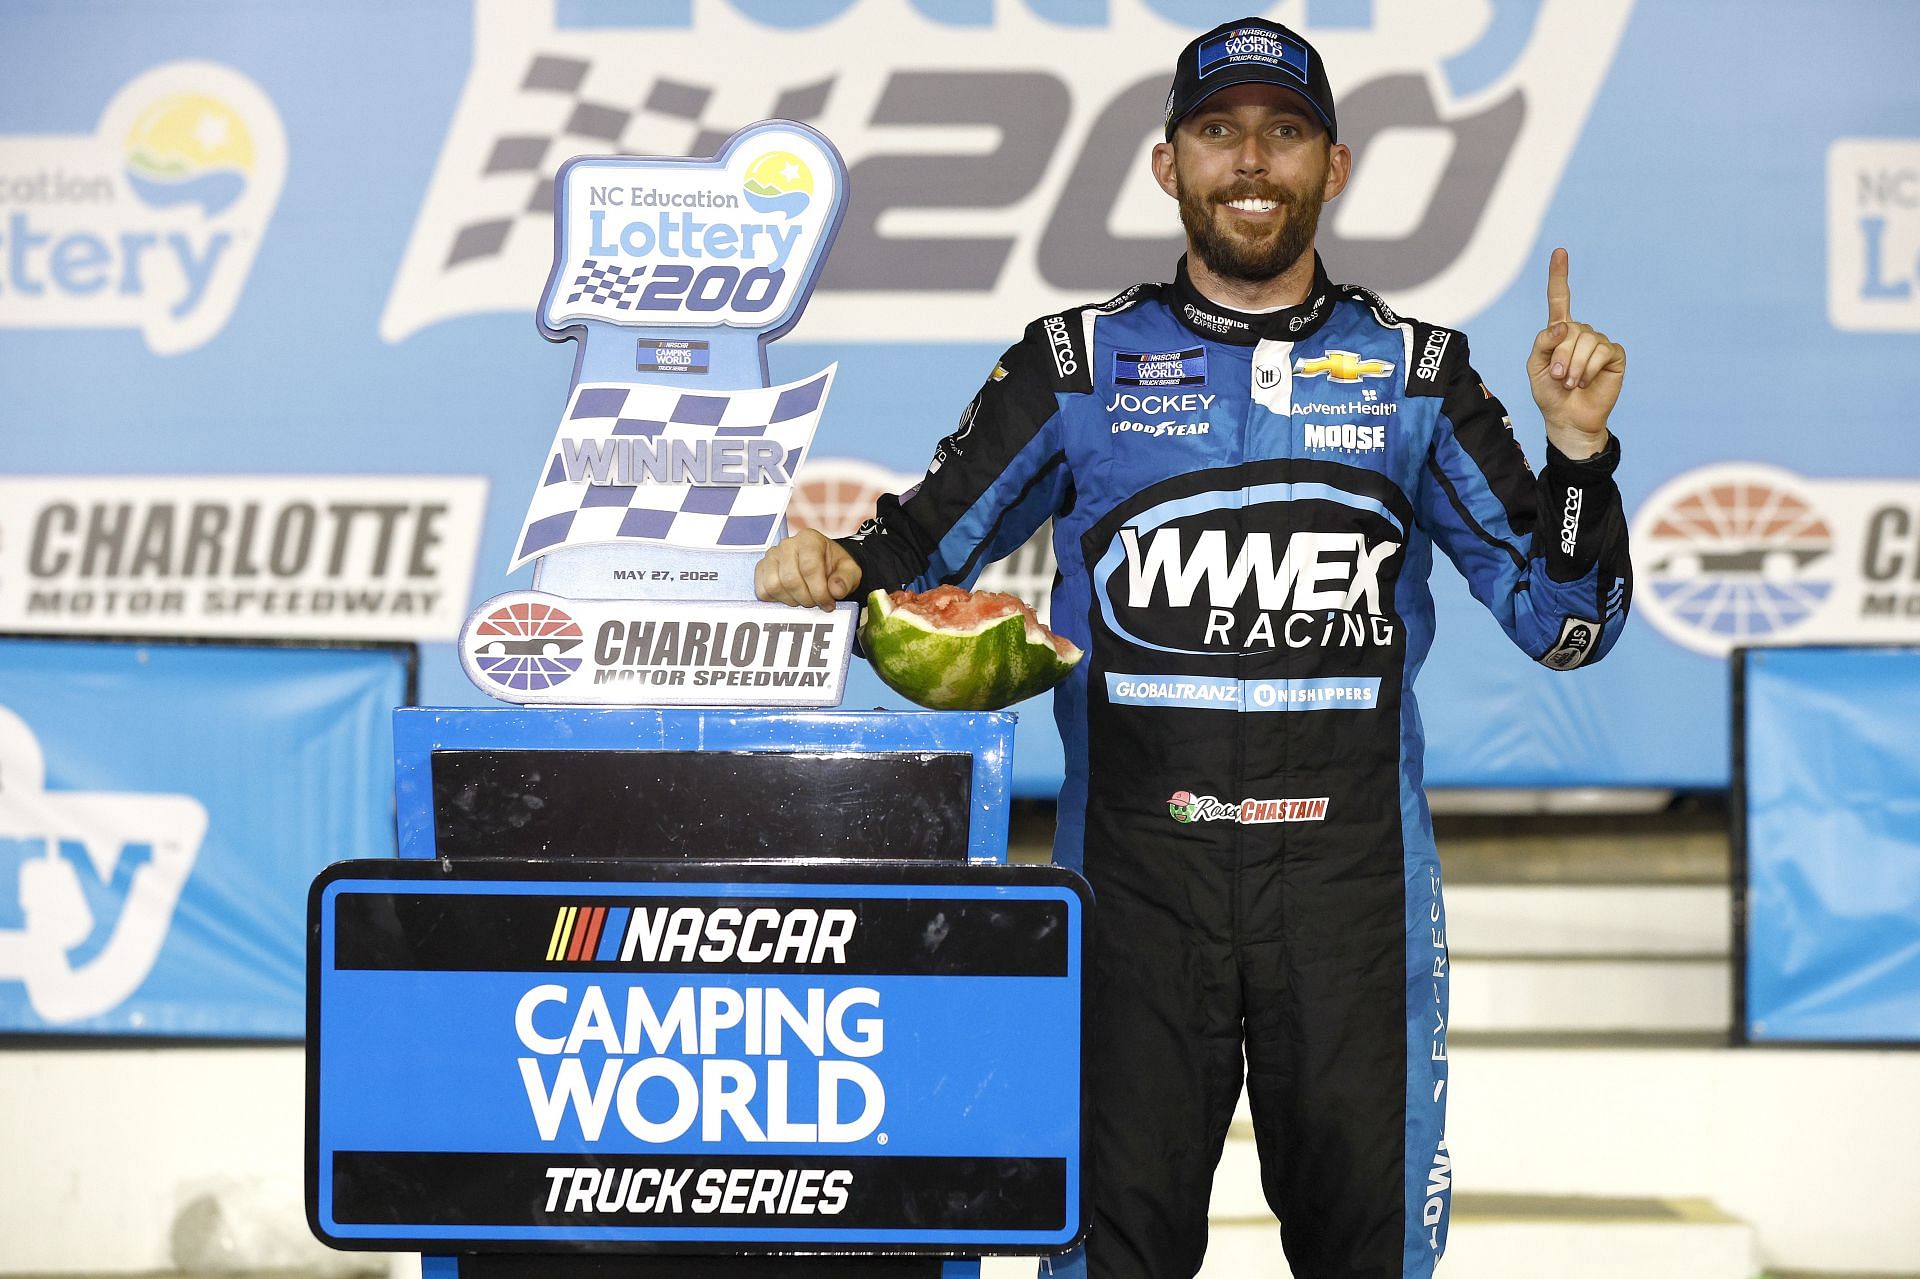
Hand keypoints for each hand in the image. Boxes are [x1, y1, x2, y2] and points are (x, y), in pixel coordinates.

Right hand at [753, 529, 859, 611]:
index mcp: (809, 539)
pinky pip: (762, 590)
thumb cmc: (835, 567)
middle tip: (816, 603)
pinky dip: (777, 600)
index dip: (819, 592)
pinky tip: (791, 597)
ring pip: (774, 586)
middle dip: (806, 599)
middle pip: (790, 580)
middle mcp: (787, 544)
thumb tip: (836, 591)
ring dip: (791, 600)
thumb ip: (846, 580)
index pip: (809, 568)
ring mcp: (771, 556)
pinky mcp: (761, 569)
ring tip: (804, 599)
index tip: (828, 603)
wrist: (823, 565)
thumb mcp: (850, 571)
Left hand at [1527, 247, 1624, 458]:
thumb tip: (1565, 325)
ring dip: (1573, 367)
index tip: (1560, 252)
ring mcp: (1599, 341)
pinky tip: (1585, 381)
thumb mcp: (1534, 367)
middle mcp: (1581, 332)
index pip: (1560, 298)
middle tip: (1558, 378)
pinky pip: (1601, 351)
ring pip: (1585, 341)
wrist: (1567, 418)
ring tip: (1570, 383)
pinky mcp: (1614, 354)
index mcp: (1559, 331)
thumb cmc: (1549, 393)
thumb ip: (1543, 342)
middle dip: (1559, 357)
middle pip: (1569, 329)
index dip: (1559, 275)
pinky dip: (1588, 369)